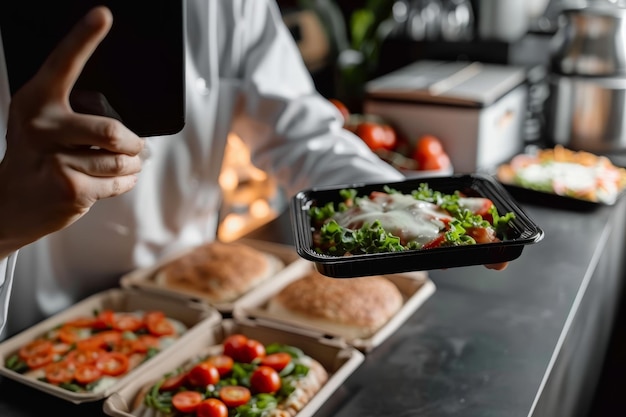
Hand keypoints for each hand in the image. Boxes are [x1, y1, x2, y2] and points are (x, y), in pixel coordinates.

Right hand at [0, 7, 143, 257]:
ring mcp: (55, 159)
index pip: (63, 62)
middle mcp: (42, 125)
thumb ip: (75, 113)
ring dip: (132, 165)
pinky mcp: (69, 189)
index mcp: (36, 100)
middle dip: (134, 143)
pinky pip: (119, 182)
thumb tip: (124, 125)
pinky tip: (107, 182)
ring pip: (121, 160)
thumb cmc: (37, 159)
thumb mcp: (44, 125)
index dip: (84, 37)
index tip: (103, 14)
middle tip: (135, 146)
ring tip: (120, 165)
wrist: (9, 204)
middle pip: (112, 131)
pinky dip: (124, 182)